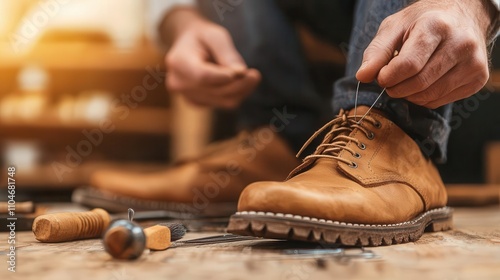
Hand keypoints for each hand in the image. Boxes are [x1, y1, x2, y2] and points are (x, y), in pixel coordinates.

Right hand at [163, 8, 260, 108]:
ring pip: (223, 100)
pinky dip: (236, 94)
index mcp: (179, 62)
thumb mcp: (215, 35)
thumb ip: (227, 52)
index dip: (224, 77)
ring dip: (242, 89)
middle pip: (216, 90)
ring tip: (251, 76)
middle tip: (255, 74)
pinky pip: (224, 103)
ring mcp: (187, 96)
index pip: (203, 76)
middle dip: (239, 83)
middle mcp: (179, 83)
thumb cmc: (203, 37)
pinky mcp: (198, 103)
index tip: (245, 71)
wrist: (189, 45)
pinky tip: (239, 81)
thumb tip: (240, 72)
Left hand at [356, 0, 494, 108]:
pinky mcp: (478, 79)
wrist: (462, 16)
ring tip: (405, 81)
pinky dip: (424, 98)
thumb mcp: (394, 27)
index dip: (388, 77)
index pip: (408, 64)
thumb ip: (376, 52)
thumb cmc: (423, 22)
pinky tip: (423, 83)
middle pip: (419, 83)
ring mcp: (473, 63)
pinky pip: (440, 101)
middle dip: (396, 88)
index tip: (381, 76)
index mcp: (436, 26)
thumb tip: (362, 77)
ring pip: (429, 96)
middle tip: (390, 81)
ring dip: (408, 95)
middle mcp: (461, 43)